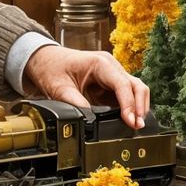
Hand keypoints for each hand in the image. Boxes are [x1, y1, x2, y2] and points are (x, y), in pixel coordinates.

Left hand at [24, 44, 149, 128]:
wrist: (45, 60)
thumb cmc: (52, 69)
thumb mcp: (59, 89)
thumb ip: (76, 104)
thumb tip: (90, 121)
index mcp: (100, 63)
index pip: (123, 84)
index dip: (130, 104)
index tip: (131, 120)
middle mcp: (111, 66)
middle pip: (136, 85)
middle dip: (140, 106)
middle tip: (138, 125)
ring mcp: (112, 74)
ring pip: (136, 89)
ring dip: (139, 106)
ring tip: (137, 125)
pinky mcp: (110, 83)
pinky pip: (127, 94)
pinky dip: (131, 106)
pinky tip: (130, 119)